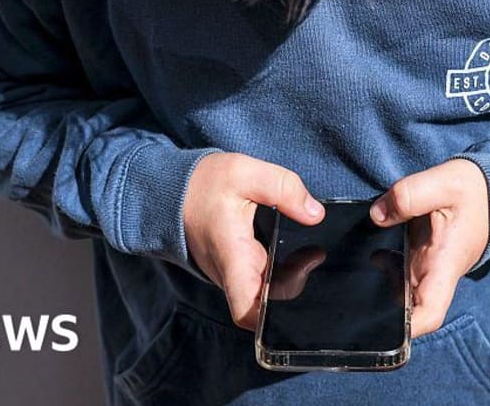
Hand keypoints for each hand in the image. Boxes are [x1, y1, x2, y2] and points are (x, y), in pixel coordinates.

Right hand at [183, 152, 323, 329]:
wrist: (173, 189)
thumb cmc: (204, 183)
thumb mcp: (245, 172)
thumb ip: (284, 188)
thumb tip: (315, 214)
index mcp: (231, 255)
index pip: (246, 310)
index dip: (271, 318)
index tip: (297, 293)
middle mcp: (228, 273)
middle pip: (264, 304)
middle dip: (294, 286)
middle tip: (313, 256)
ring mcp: (230, 273)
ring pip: (263, 293)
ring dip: (288, 278)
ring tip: (308, 251)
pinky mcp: (233, 267)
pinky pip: (258, 280)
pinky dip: (278, 270)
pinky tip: (293, 248)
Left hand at [369, 158, 489, 337]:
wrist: (489, 192)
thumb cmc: (472, 191)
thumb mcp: (445, 183)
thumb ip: (409, 195)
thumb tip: (376, 215)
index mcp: (444, 263)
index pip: (429, 312)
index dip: (407, 327)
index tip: (381, 322)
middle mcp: (434, 273)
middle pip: (407, 309)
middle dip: (379, 305)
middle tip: (354, 282)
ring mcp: (425, 268)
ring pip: (398, 291)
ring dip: (376, 280)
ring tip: (362, 254)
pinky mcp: (419, 257)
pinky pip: (396, 271)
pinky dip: (381, 263)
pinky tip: (371, 245)